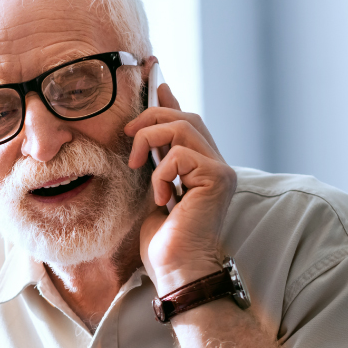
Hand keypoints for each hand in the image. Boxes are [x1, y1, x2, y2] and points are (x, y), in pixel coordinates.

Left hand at [124, 83, 237, 295]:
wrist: (177, 269)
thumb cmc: (163, 240)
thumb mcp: (152, 190)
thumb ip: (154, 160)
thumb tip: (142, 131)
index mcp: (201, 165)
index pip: (186, 120)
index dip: (168, 99)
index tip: (154, 78)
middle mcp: (216, 163)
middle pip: (185, 116)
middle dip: (150, 118)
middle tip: (127, 135)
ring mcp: (220, 170)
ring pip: (182, 126)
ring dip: (150, 140)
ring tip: (138, 166)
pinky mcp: (217, 178)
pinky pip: (179, 155)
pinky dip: (160, 173)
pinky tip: (162, 199)